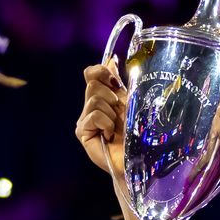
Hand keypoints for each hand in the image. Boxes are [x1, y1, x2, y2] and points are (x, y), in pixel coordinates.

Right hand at [76, 57, 127, 175]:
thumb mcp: (130, 102)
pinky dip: (106, 123)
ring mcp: (84, 119)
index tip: (115, 82)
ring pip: (94, 99)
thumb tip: (111, 60)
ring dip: (111, 112)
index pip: (91, 73)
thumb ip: (118, 83)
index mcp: (102, 97)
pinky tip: (109, 135)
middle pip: (93, 84)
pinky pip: (94, 115)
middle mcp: (90, 106)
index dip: (101, 71)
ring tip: (116, 127)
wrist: (137, 159)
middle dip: (111, 96)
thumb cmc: (137, 134)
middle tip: (119, 112)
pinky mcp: (82, 131)